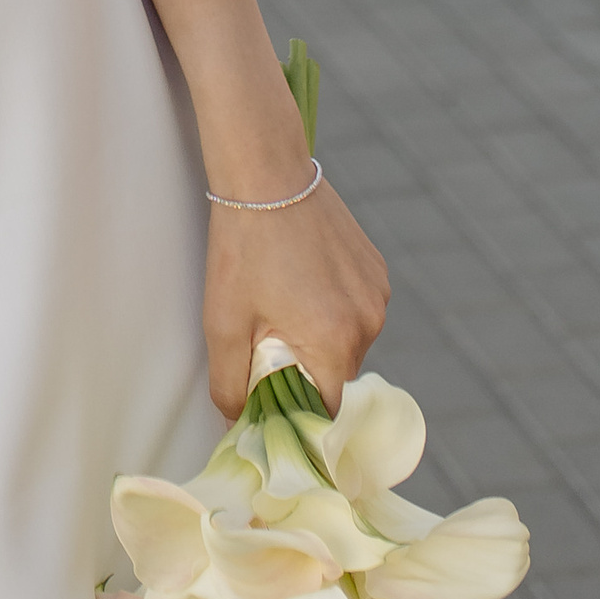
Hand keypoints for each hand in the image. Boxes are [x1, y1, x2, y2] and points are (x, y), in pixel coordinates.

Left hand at [202, 179, 390, 418]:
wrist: (265, 174)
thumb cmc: (242, 248)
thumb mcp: (222, 323)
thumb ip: (229, 386)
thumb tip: (237, 424)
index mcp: (335, 343)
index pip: (327, 412)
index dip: (298, 413)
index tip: (273, 400)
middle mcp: (368, 322)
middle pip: (338, 375)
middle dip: (305, 370)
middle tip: (267, 339)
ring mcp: (377, 293)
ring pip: (349, 341)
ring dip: (320, 337)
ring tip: (283, 302)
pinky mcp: (376, 269)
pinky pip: (357, 309)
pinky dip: (333, 307)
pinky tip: (302, 280)